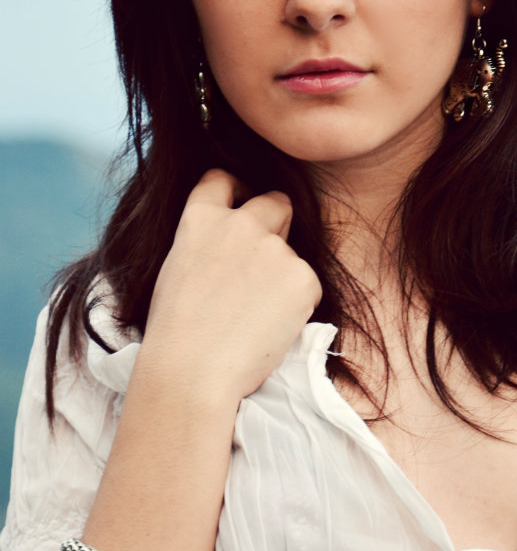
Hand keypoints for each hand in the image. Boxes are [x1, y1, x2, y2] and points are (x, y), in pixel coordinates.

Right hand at [137, 169, 321, 408]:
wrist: (193, 371)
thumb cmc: (176, 333)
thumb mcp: (178, 268)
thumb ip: (208, 244)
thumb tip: (233, 245)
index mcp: (200, 219)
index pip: (222, 179)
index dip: (236, 189)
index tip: (242, 200)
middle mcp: (241, 223)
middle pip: (276, 202)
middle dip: (276, 221)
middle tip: (263, 265)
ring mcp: (275, 248)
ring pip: (292, 253)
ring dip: (283, 275)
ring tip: (254, 315)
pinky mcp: (304, 276)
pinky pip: (307, 285)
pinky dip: (297, 304)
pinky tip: (270, 327)